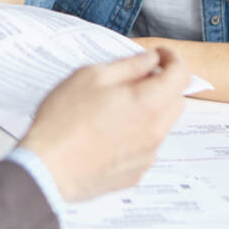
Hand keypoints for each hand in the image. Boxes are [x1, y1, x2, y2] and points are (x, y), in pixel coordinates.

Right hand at [18, 47, 188, 201]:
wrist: (47, 168)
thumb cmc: (64, 120)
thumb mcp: (91, 76)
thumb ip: (128, 65)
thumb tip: (150, 59)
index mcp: (148, 103)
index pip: (181, 74)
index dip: (173, 58)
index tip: (160, 55)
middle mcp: (155, 131)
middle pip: (176, 100)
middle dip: (163, 85)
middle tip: (134, 79)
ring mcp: (147, 156)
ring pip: (161, 124)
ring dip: (149, 111)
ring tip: (113, 108)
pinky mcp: (136, 173)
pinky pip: (146, 146)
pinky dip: (136, 134)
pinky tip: (107, 133)